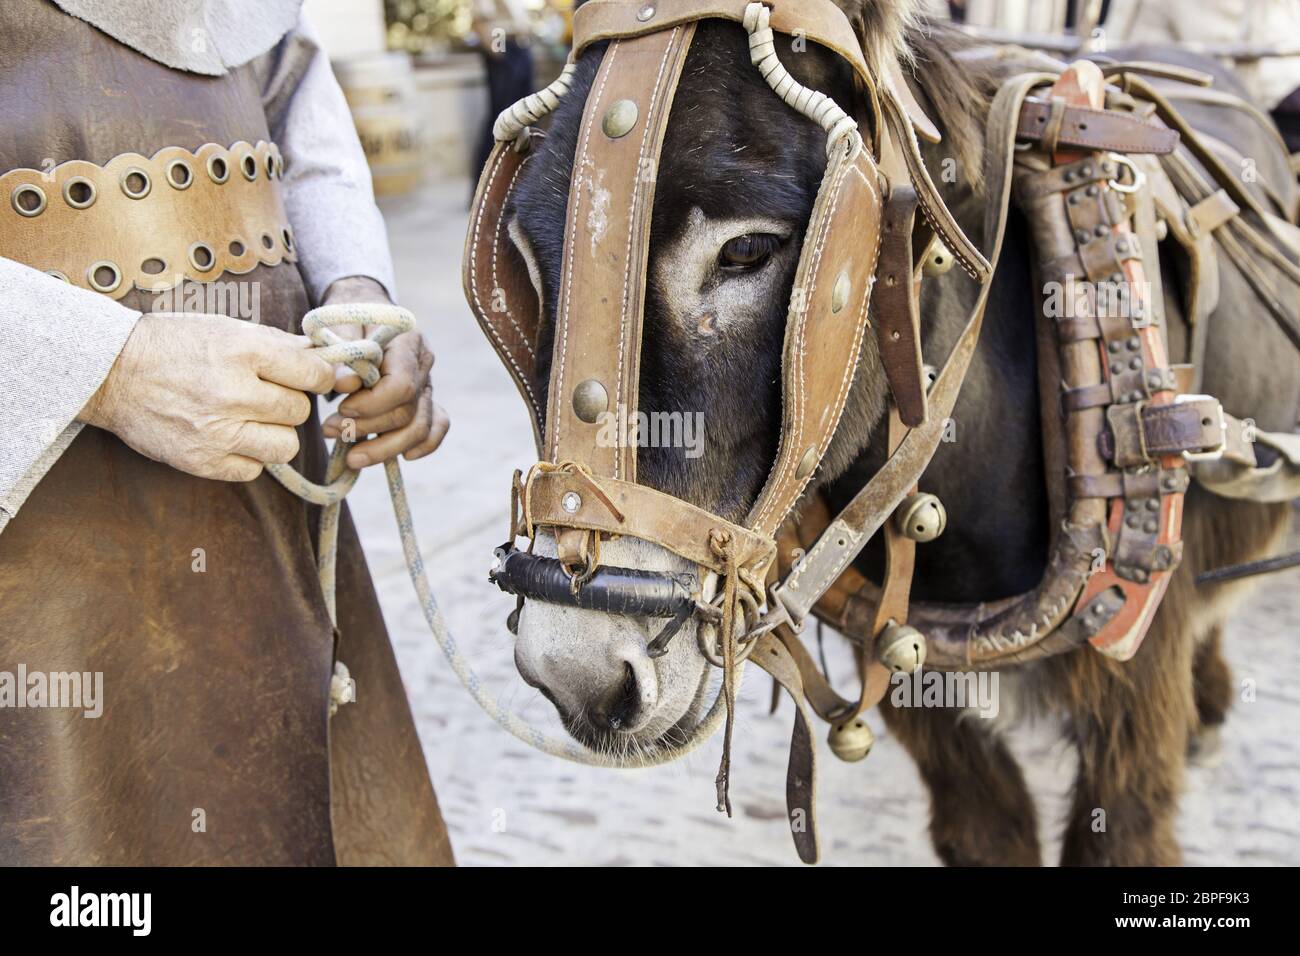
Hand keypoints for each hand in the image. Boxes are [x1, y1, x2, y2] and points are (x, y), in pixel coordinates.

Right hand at [78, 311, 333, 480]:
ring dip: (274, 433)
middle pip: (298, 410)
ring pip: (285, 445)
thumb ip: (276, 343)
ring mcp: (217, 431)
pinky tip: (229, 437)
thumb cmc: (173, 344)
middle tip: (264, 395)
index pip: (312, 374)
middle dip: (287, 402)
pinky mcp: (202, 461)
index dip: (318, 377)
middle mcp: (233, 392)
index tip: (311, 378)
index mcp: (243, 351)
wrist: (110, 372)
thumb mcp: (225, 328)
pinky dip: (247, 457)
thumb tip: (322, 355)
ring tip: (250, 419)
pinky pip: (253, 470)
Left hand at [319, 277, 449, 468]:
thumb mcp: (337, 327)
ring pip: (420, 428)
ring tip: (351, 456)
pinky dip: (424, 446)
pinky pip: (436, 428)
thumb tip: (344, 385)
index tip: (341, 407)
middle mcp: (424, 364)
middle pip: (407, 412)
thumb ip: (342, 353)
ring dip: (385, 448)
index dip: (371, 405)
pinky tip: (402, 457)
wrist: (364, 311)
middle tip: (329, 430)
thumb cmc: (347, 318)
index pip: (401, 385)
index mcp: (407, 341)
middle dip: (367, 429)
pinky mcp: (426, 399)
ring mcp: (428, 384)